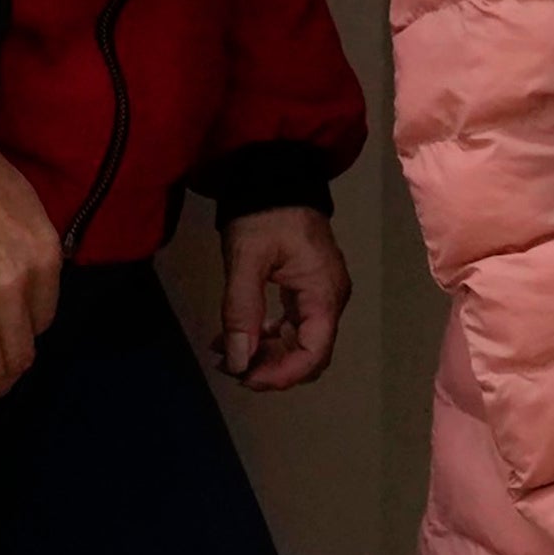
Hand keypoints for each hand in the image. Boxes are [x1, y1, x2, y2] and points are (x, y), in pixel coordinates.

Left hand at [217, 203, 351, 391]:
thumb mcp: (246, 259)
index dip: (282, 374)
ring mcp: (320, 295)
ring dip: (264, 354)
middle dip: (270, 367)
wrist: (275, 177)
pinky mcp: (306, 290)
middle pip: (308, 354)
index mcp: (324, 293)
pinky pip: (292, 326)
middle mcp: (329, 300)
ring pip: (298, 343)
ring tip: (224, 353)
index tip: (245, 377)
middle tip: (228, 366)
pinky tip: (234, 337)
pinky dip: (265, 337)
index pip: (315, 353)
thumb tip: (238, 362)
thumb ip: (242, 311)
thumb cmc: (263, 215)